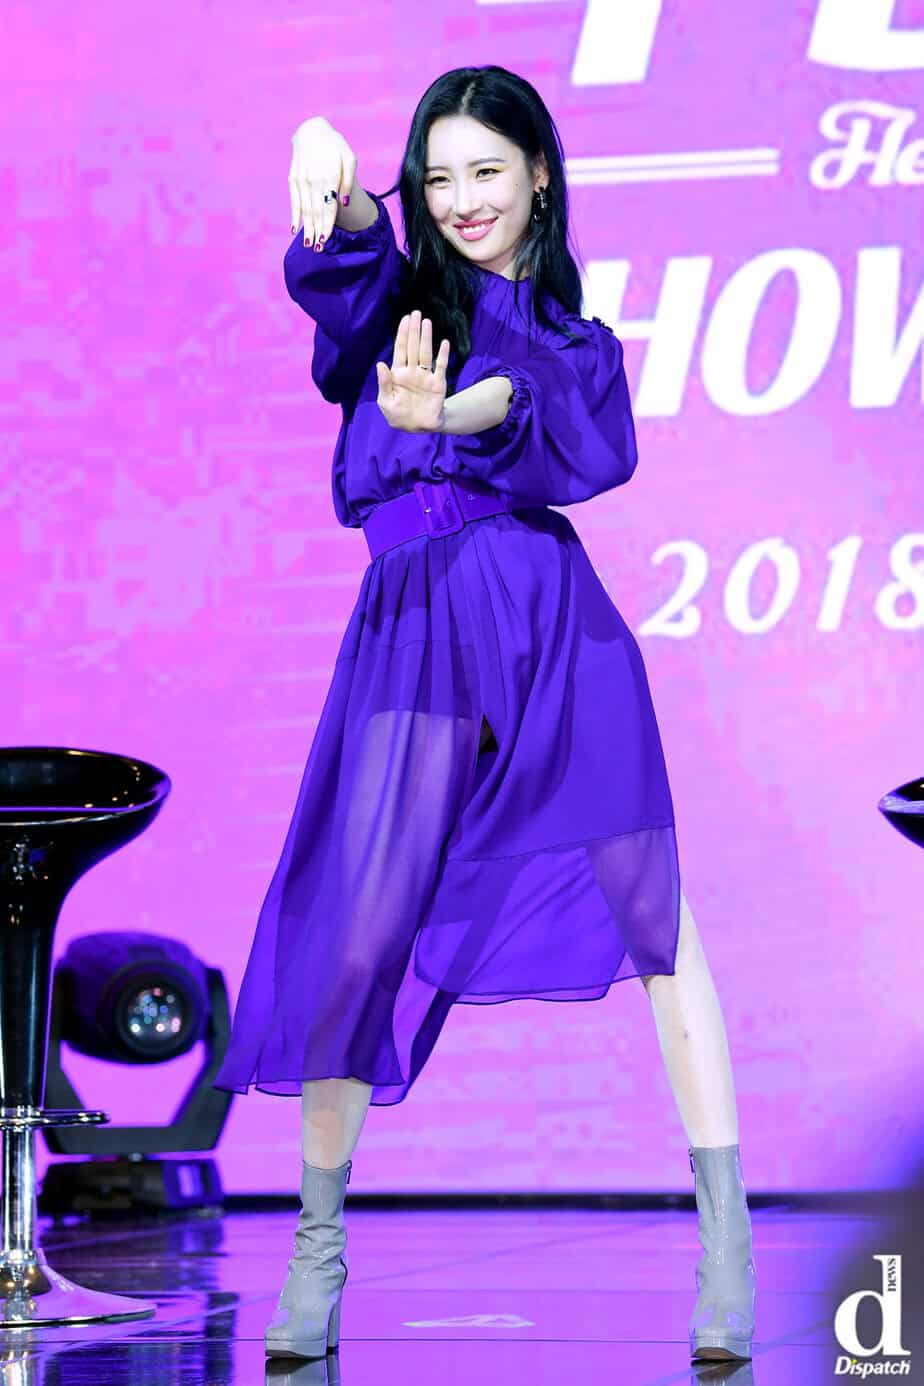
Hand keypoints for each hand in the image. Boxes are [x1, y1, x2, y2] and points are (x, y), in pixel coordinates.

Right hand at [288, 115, 356, 247]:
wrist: (311, 129)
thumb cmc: (335, 146)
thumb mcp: (349, 158)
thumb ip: (349, 181)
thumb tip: (344, 203)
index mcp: (328, 176)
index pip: (328, 207)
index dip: (327, 225)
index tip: (326, 241)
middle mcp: (313, 180)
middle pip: (315, 212)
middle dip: (316, 231)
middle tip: (318, 249)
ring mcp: (301, 180)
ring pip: (304, 209)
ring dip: (306, 228)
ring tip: (309, 244)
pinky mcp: (293, 179)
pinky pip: (294, 201)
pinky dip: (295, 216)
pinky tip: (295, 229)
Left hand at [376, 310, 450, 432]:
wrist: (417, 427)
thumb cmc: (398, 414)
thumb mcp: (386, 401)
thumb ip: (384, 383)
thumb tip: (381, 364)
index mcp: (398, 373)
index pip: (400, 349)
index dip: (402, 334)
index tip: (404, 319)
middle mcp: (412, 371)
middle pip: (413, 346)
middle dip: (414, 330)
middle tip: (416, 313)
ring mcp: (425, 376)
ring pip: (426, 353)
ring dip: (426, 338)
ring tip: (426, 322)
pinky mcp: (437, 384)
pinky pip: (440, 367)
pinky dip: (442, 355)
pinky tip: (444, 343)